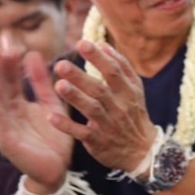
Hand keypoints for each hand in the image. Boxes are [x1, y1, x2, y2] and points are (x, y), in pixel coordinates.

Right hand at [0, 50, 72, 189]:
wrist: (59, 169)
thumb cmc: (54, 137)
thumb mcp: (51, 105)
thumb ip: (43, 83)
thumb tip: (34, 54)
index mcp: (18, 106)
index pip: (10, 81)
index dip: (8, 64)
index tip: (7, 46)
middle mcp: (8, 115)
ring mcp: (5, 127)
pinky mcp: (6, 140)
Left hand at [51, 41, 155, 174]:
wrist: (142, 151)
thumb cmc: (134, 114)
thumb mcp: (135, 90)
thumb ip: (122, 67)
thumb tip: (104, 45)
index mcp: (128, 92)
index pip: (114, 71)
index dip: (99, 57)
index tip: (82, 43)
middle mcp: (119, 107)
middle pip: (100, 89)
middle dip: (80, 77)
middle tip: (61, 64)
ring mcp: (108, 124)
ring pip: (91, 109)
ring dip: (75, 97)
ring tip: (58, 85)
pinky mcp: (97, 141)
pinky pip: (81, 133)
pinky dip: (67, 126)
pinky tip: (52, 117)